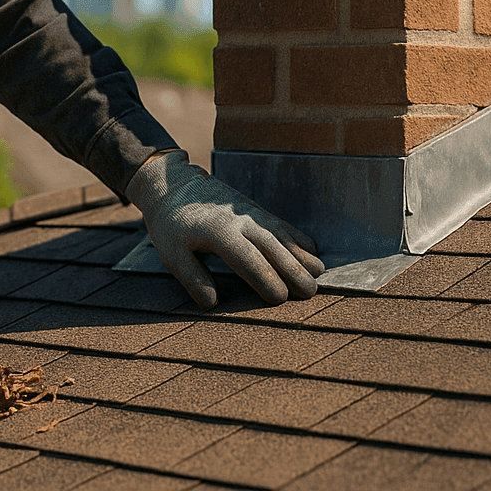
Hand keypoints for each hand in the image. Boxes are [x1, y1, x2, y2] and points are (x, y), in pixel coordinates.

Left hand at [126, 150, 324, 307]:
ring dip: (302, 254)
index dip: (265, 278)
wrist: (175, 186)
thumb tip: (212, 304)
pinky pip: (282, 225)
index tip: (279, 298)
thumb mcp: (171, 252)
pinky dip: (298, 238)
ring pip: (283, 235)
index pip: (248, 259)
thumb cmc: (172, 224)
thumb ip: (192, 278)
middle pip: (273, 247)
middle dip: (293, 270)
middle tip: (310, 293)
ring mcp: (251, 214)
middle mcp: (240, 222)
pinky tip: (313, 252)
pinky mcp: (256, 211)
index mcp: (219, 233)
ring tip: (318, 275)